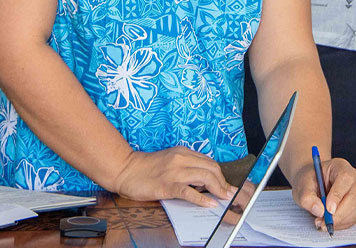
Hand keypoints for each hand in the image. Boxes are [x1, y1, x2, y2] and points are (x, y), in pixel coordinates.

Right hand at [113, 147, 234, 207]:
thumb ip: (186, 166)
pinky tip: (210, 203)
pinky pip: (189, 191)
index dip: (222, 175)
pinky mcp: (167, 185)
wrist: (126, 169)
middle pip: (212, 168)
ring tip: (224, 198)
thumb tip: (204, 180)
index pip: (210, 162)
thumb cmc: (146, 168)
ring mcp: (174, 172)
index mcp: (183, 152)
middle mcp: (181, 159)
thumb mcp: (170, 161)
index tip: (228, 185)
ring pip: (205, 177)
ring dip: (218, 189)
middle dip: (224, 182)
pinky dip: (202, 198)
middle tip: (230, 194)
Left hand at [288, 157, 355, 230]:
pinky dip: (341, 224)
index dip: (337, 195)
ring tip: (322, 223)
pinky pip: (354, 217)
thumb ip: (307, 197)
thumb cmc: (309, 181)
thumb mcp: (302, 185)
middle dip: (338, 214)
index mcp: (340, 166)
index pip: (345, 179)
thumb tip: (319, 210)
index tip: (328, 210)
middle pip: (353, 197)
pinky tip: (329, 223)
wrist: (312, 184)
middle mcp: (353, 178)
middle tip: (322, 222)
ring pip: (355, 209)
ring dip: (339, 221)